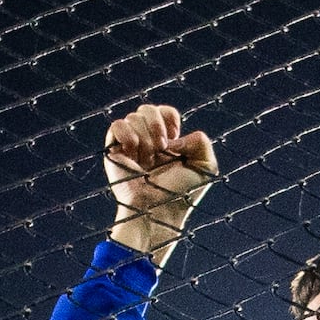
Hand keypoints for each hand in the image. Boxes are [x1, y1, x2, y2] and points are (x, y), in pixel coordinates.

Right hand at [101, 101, 219, 262]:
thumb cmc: (182, 194)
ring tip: (147, 159)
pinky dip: (127, 134)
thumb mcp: (206, 167)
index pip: (164, 112)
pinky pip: (116, 125)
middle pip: (147, 109)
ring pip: (134, 117)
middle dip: (156, 126)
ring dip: (145, 137)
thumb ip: (201, 141)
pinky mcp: (113, 152)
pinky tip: (134, 152)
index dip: (169, 118)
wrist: (158, 210)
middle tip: (161, 149)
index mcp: (166, 142)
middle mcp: (146, 141)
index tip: (173, 137)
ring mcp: (128, 146)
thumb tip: (172, 138)